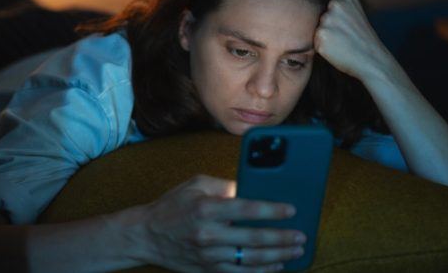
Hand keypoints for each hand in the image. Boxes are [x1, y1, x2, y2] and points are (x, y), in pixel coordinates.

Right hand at [141, 175, 306, 271]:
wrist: (147, 235)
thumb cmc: (173, 205)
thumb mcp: (196, 184)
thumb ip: (225, 186)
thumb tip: (251, 189)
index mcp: (206, 208)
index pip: (246, 209)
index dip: (272, 210)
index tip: (291, 209)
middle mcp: (208, 234)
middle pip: (254, 239)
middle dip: (282, 238)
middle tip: (301, 236)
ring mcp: (209, 256)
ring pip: (251, 260)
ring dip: (278, 256)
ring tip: (295, 251)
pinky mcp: (208, 270)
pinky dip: (261, 271)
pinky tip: (276, 266)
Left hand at [314, 0, 393, 81]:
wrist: (372, 60)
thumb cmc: (362, 38)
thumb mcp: (356, 11)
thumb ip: (340, 2)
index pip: (328, 3)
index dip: (337, 17)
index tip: (350, 23)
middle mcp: (336, 4)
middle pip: (320, 16)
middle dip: (330, 27)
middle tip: (347, 35)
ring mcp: (328, 19)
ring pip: (317, 28)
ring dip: (326, 37)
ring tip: (343, 42)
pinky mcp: (321, 35)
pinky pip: (315, 41)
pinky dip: (323, 47)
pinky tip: (338, 49)